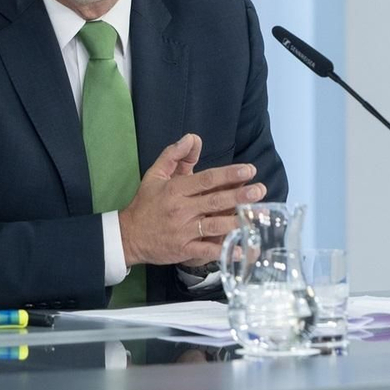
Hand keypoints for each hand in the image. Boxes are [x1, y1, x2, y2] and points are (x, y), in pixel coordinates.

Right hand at [117, 134, 265, 265]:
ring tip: (258, 216)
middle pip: (215, 201)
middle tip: (261, 190)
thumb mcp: (155, 174)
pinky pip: (208, 251)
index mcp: (176, 189)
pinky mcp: (184, 250)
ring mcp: (183, 231)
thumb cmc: (146, 203)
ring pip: (215, 225)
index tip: (249, 170)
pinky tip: (243, 249)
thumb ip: (174, 155)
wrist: (128, 236)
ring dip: (237, 221)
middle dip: (240, 195)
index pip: (207, 179)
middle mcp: (181, 209)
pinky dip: (226, 251)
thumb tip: (193, 138)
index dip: (229, 174)